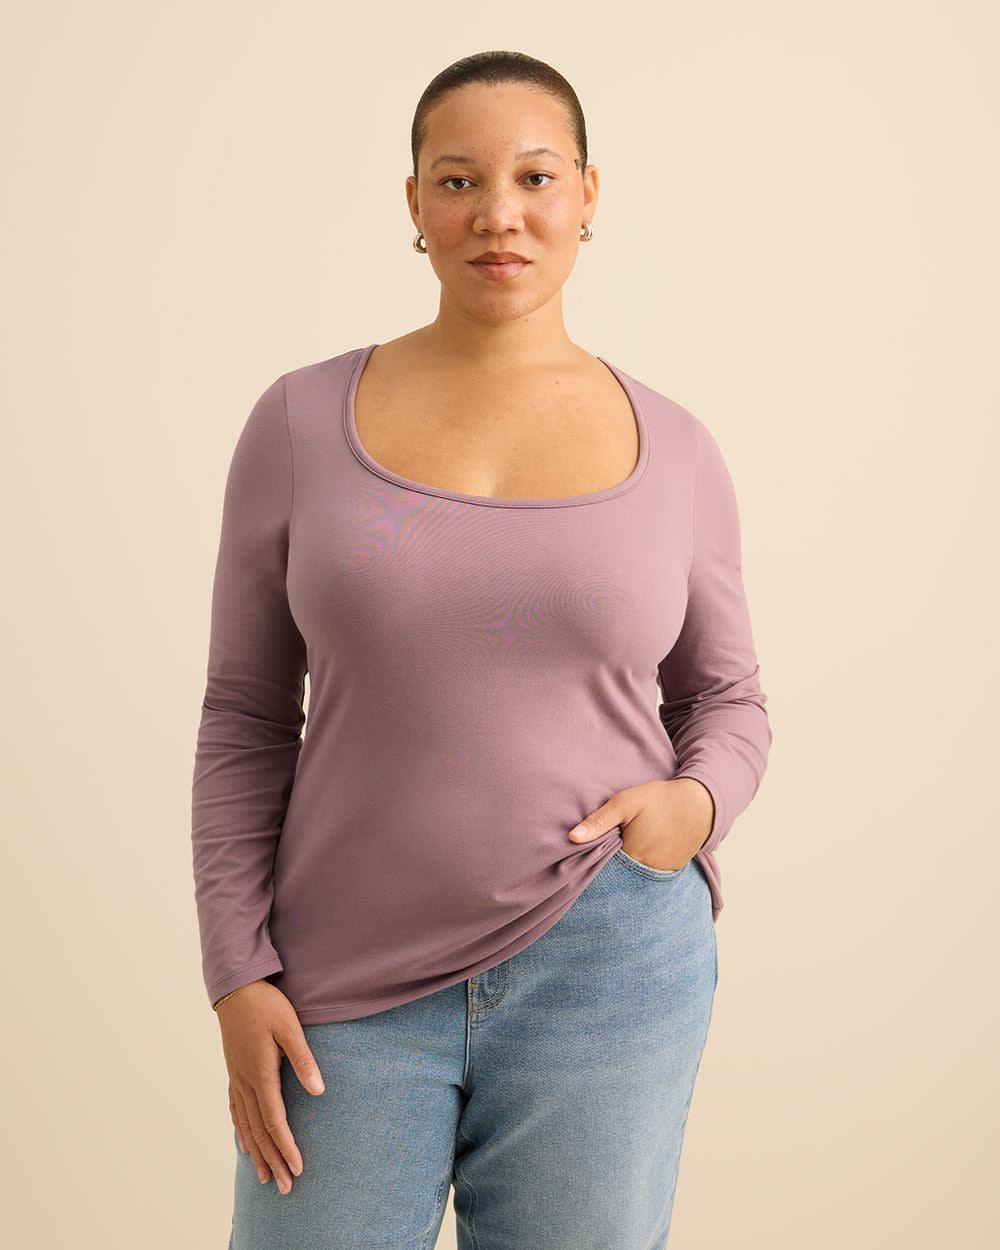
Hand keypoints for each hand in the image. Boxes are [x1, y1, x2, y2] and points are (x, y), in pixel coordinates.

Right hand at [216, 979, 325, 1194]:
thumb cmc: (266, 1006)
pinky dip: (241, 1132)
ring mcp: (236, 1079)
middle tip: (285, 1187)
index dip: (286, 1147)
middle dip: (273, 1161)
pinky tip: (245, 1145)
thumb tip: (319, 1091)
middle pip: (259, 1132)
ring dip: (257, 1154)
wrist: (236, 989)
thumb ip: (304, 1060)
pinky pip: (236, 1111)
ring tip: (266, 1178)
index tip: (297, 1168)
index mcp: (261, 1074)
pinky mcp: (234, 1073)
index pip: (275, 1121)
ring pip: (245, 1126)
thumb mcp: (290, 1028)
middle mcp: (245, 1083)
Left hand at [567, 778, 713, 870]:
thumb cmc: (660, 800)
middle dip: (610, 867)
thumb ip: (599, 820)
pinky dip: (644, 866)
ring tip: (625, 850)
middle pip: (619, 875)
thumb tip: (572, 837)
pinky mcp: (672, 870)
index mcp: (632, 856)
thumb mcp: (626, 802)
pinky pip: (651, 873)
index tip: (586, 857)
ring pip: (635, 876)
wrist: (700, 804)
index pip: (603, 869)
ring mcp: (661, 873)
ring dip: (627, 868)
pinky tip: (642, 851)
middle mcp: (647, 871)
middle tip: (608, 849)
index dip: (594, 862)